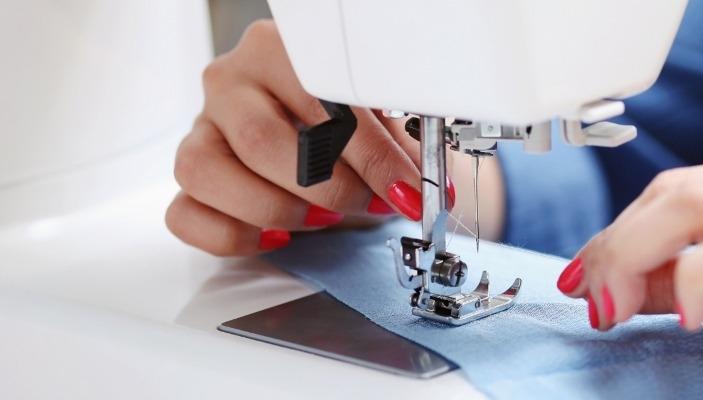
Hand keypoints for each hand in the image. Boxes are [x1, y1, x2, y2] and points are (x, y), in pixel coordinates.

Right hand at [167, 20, 503, 255]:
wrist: (333, 145)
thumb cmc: (351, 127)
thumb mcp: (384, 121)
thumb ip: (399, 146)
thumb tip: (419, 187)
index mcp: (276, 50)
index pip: (316, 100)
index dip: (369, 154)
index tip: (405, 189)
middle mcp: (230, 83)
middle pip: (261, 142)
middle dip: (327, 188)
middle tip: (366, 204)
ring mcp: (201, 129)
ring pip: (208, 173)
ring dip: (277, 209)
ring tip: (322, 218)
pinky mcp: (189, 178)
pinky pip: (187, 214)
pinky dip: (236, 235)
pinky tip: (277, 235)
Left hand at [556, 126, 702, 397]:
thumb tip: (621, 278)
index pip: (687, 181)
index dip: (625, 229)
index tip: (592, 275)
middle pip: (679, 186)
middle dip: (617, 243)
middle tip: (595, 298)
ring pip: (696, 202)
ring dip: (635, 254)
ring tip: (622, 307)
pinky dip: (694, 280)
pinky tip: (689, 317)